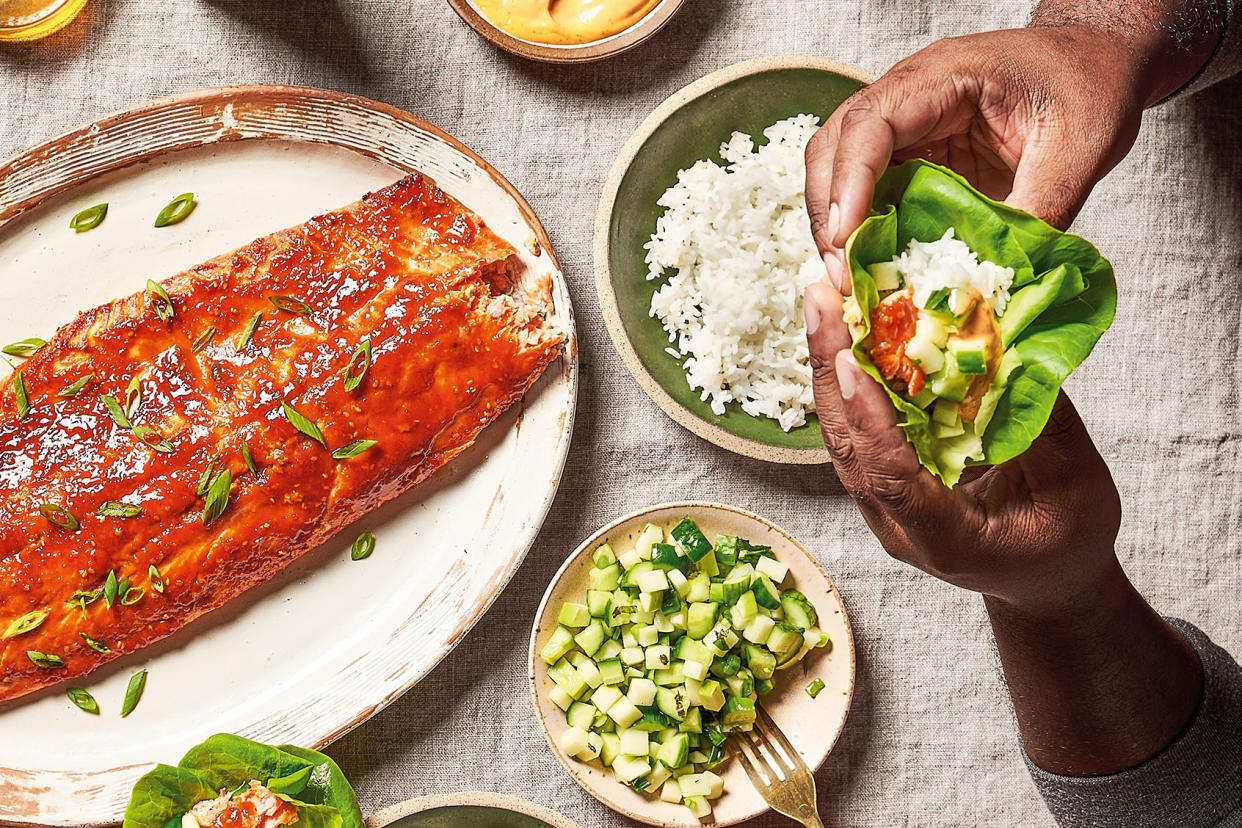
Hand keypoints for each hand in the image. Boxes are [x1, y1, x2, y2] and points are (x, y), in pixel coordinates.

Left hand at [803, 280, 1120, 611]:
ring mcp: (882, 506)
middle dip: (831, 368)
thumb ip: (1041, 422)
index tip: (854, 361)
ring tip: (822, 295)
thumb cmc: (1068, 541)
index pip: (895, 480)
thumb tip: (1012, 346)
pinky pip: (855, 426)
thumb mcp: (1075, 486)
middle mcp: (897, 525)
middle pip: (849, 447)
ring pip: (840, 432)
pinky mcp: (881, 482)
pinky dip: (847, 374)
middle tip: (819, 295)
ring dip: (829, 362)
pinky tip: (843, 325)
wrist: (1044, 583)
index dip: (872, 421)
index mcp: (946, 540)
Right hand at [804, 25, 1148, 290]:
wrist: (1097, 62)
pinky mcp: (912, 152)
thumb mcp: (1078, 148)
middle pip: (833, 148)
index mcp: (944, 76)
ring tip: (854, 278)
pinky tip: (875, 265)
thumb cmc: (1089, 84)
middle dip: (830, 214)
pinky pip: (869, 189)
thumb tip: (996, 279)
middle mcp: (908, 95)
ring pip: (838, 169)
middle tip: (845, 275)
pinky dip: (863, 230)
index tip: (848, 238)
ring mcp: (905, 124)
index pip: (869, 123)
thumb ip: (1037, 210)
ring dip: (838, 226)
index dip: (849, 182)